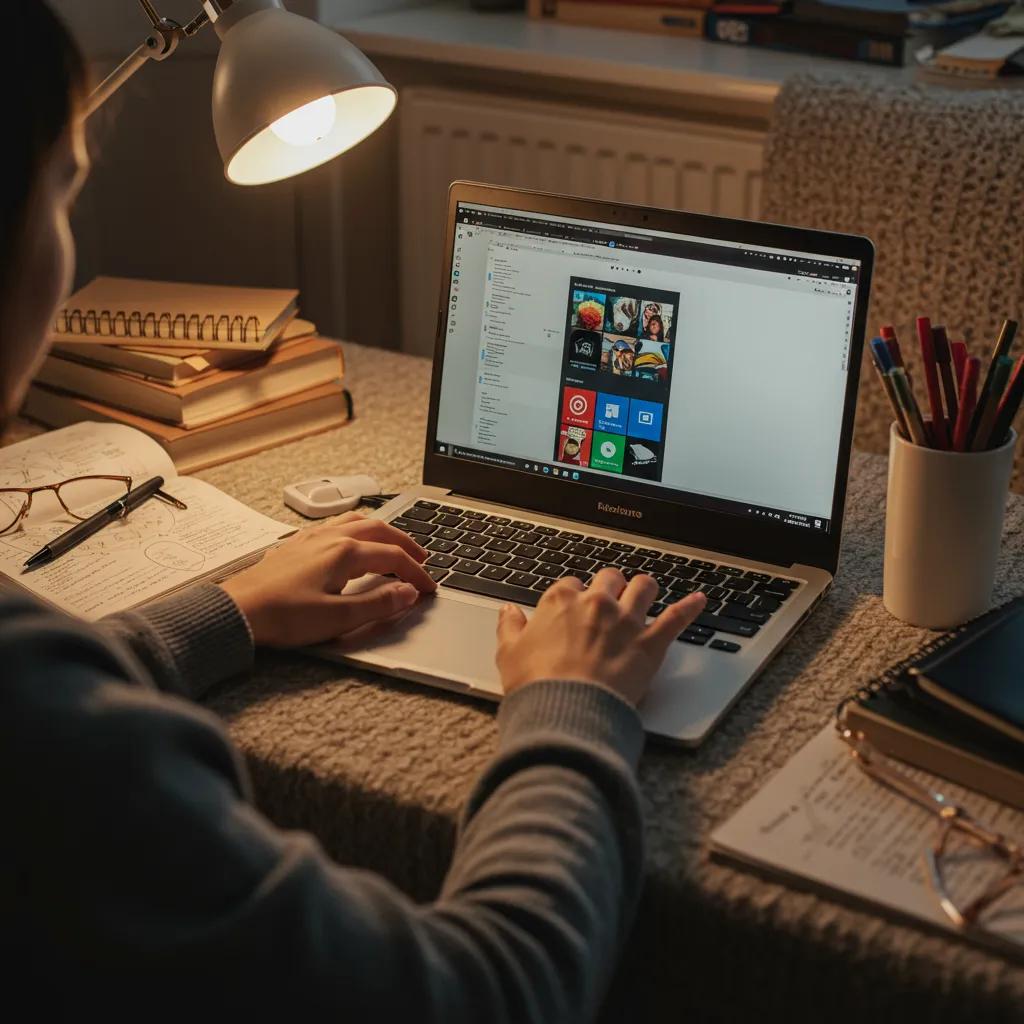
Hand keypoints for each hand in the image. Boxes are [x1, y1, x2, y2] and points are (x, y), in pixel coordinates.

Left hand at [220, 513, 435, 647]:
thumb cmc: (282, 617)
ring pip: (356, 522)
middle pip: (380, 531)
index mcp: (344, 553)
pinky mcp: (295, 546)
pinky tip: (351, 541)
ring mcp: (310, 539)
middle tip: (422, 559)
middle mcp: (329, 539)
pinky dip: (356, 530)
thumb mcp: (337, 618)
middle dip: (405, 544)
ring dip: (382, 532)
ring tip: (393, 544)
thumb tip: (408, 594)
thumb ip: (378, 605)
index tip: (428, 589)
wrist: (237, 612)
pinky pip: (334, 526)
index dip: (416, 573)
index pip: (393, 558)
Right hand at [496, 568, 706, 706]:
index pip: (571, 585)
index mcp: (560, 600)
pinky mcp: (650, 644)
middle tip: (608, 601)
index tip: (574, 609)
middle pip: (609, 579)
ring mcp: (626, 621)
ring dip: (644, 590)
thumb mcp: (508, 654)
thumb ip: (510, 627)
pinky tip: (700, 600)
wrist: (566, 711)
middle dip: (610, 587)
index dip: (574, 596)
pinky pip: (676, 618)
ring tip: (645, 594)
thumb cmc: (535, 685)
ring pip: (644, 587)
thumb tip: (508, 612)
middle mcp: (596, 602)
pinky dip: (690, 607)